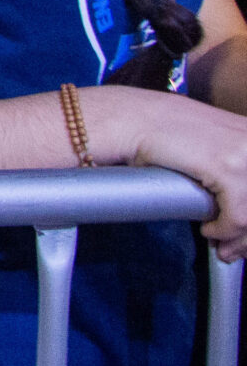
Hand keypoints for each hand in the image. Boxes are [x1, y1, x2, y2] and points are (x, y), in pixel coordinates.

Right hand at [99, 88, 246, 261]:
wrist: (130, 116)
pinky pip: (236, 215)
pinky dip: (223, 230)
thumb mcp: (208, 138)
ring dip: (237, 239)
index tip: (243, 232)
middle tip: (232, 248)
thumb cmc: (158, 128)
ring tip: (219, 244)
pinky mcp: (225, 166)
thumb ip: (227, 157)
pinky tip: (209, 230)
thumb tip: (236, 195)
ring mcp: (242, 152)